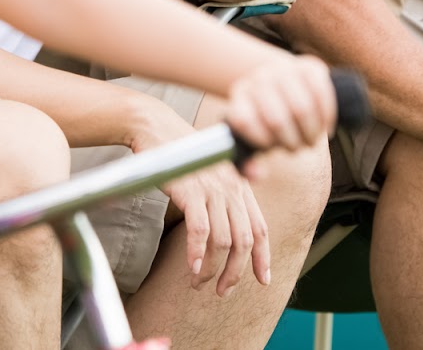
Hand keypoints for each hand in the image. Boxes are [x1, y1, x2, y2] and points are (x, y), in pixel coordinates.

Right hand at [163, 163, 269, 295]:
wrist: (159, 130)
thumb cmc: (184, 156)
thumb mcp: (213, 176)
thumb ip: (226, 199)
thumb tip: (233, 233)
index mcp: (241, 187)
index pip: (260, 229)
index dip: (263, 258)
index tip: (263, 280)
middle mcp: (232, 189)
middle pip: (243, 241)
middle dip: (234, 272)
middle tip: (222, 291)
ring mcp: (213, 190)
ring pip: (222, 241)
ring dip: (212, 269)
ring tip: (199, 283)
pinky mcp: (192, 192)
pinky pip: (200, 231)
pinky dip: (196, 254)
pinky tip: (192, 268)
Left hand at [226, 53, 335, 153]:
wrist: (282, 82)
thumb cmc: (266, 119)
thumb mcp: (251, 139)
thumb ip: (247, 164)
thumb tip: (259, 175)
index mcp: (240, 95)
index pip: (243, 120)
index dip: (260, 141)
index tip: (271, 148)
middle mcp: (260, 78)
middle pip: (277, 120)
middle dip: (291, 142)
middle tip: (297, 148)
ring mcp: (285, 69)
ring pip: (302, 108)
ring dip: (310, 133)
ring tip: (310, 139)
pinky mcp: (310, 66)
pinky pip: (322, 93)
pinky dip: (327, 117)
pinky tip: (325, 128)